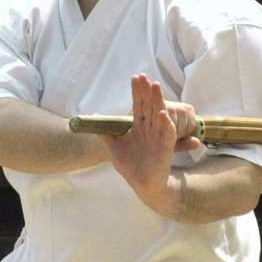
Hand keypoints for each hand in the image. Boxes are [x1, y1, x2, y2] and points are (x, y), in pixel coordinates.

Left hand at [101, 74, 198, 212]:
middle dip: (147, 91)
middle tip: (145, 77)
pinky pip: (167, 134)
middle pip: (149, 106)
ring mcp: (159, 137)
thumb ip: (104, 133)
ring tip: (155, 87)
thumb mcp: (113, 147)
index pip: (139, 105)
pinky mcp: (166, 149)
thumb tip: (94, 117)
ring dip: (159, 101)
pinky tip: (163, 114)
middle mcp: (150, 129)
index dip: (137, 92)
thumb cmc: (130, 166)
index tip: (136, 77)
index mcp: (139, 126)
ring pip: (160, 115)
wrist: (141, 184)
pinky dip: (166, 124)